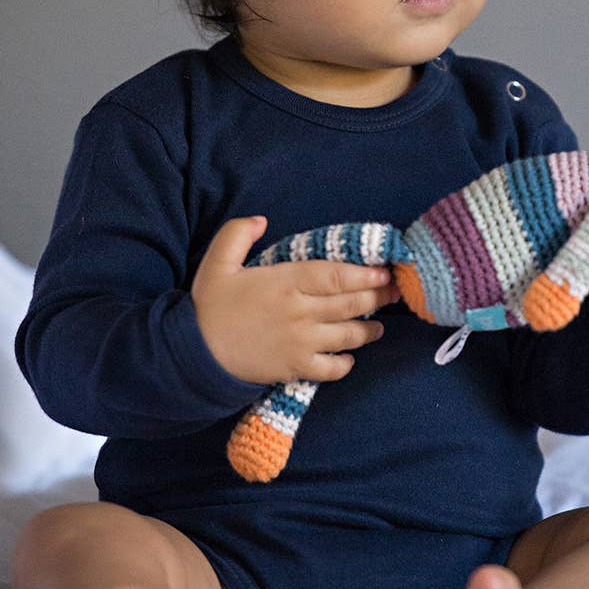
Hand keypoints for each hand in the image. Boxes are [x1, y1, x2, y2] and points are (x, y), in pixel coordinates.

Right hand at [190, 216, 399, 383]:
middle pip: (351, 303)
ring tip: (380, 325)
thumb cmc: (209, 306)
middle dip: (378, 297)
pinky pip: (331, 368)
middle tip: (395, 292)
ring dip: (369, 329)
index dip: (366, 274)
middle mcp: (300, 312)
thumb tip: (261, 219)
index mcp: (286, 282)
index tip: (385, 271)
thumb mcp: (217, 261)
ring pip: (347, 335)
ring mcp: (300, 342)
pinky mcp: (295, 368)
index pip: (337, 276)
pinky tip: (349, 356)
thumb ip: (237, 233)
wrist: (193, 354)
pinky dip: (345, 363)